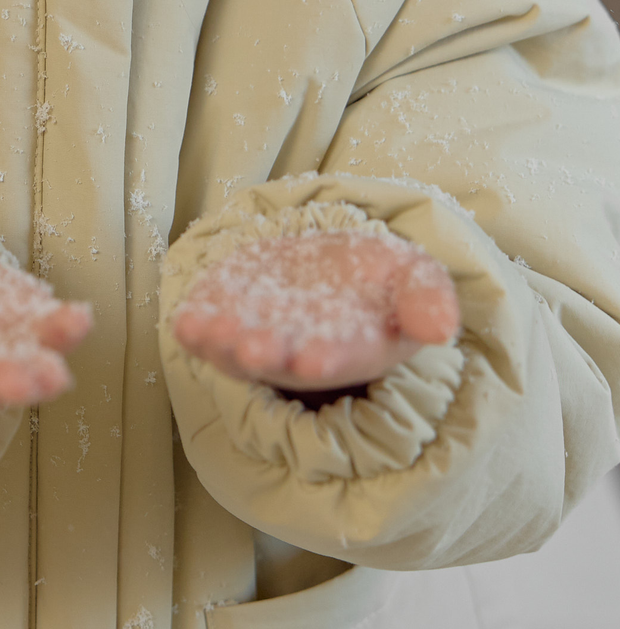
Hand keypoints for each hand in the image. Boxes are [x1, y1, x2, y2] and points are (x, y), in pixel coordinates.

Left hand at [171, 228, 458, 393]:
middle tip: (254, 350)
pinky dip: (194, 329)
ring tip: (209, 331)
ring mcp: (256, 338)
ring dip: (221, 344)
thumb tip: (442, 325)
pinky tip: (185, 320)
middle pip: (279, 360)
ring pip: (234, 351)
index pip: (337, 359)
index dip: (325, 358)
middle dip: (266, 355)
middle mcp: (299, 353)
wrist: (335, 268)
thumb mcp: (416, 280)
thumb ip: (428, 300)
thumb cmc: (381, 284)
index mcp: (349, 348)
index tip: (316, 356)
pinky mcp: (224, 317)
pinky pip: (204, 330)